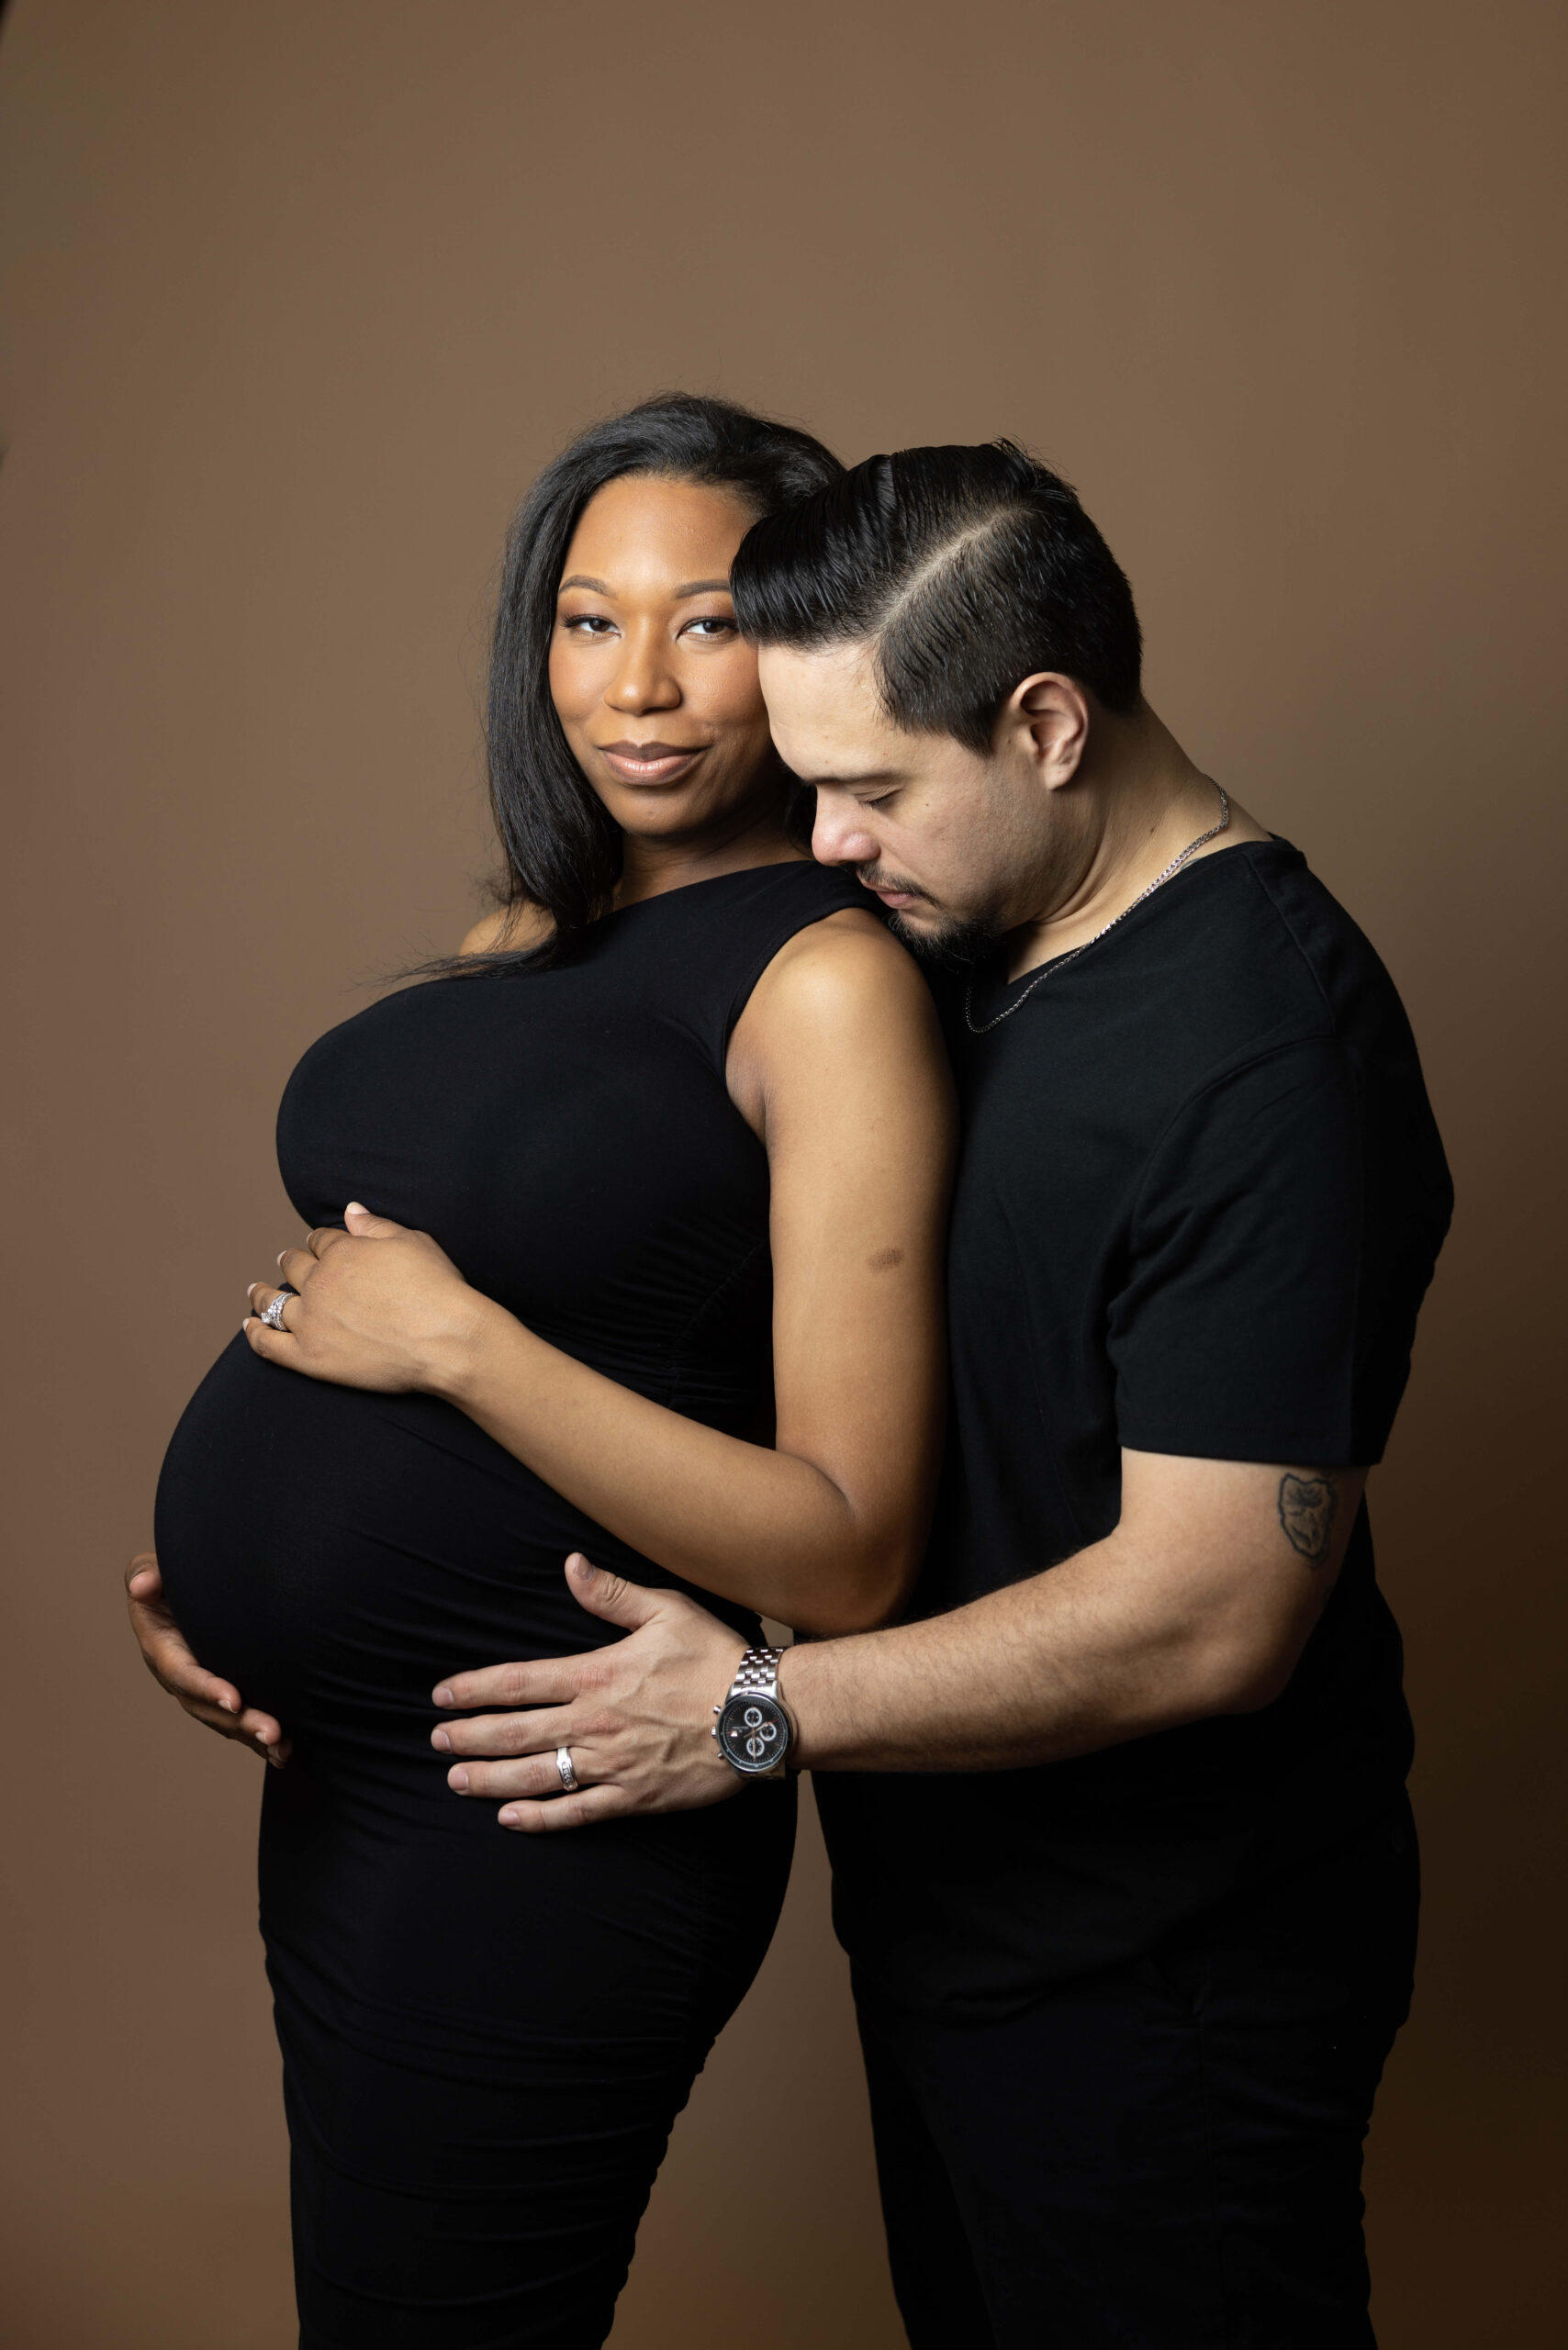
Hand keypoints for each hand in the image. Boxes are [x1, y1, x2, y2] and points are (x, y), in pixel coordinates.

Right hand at [125, 1552, 289, 1764]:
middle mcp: (182, 1677)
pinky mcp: (226, 1694)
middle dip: (239, 1723)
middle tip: (273, 1732)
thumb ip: (147, 1574)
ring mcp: (203, 1690)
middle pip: (209, 1708)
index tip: (234, 1699)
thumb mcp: (153, 1571)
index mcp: (162, 1649)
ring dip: (255, 1738)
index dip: (206, 1688)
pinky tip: (287, 1753)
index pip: (184, 1674)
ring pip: (227, 1722)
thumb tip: (142, 1587)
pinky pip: (242, 1721)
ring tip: (284, 1749)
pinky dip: (262, 1739)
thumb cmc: (172, 1575)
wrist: (193, 1587)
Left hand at [243, 1201, 491, 1393]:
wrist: (445, 1339)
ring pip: (274, 1302)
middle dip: (291, 1261)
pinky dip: (255, 1333)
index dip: (320, 1241)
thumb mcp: (413, 1242)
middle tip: (287, 1262)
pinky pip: (269, 1344)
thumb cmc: (438, 1289)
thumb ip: (376, 1226)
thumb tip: (350, 1210)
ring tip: (255, 1292)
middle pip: (294, 1267)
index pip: (321, 1240)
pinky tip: (248, 1326)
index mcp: (343, 1252)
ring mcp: (311, 1321)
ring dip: (262, 1294)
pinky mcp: (309, 1357)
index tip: (319, 1245)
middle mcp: (320, 1283)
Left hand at [430, 1554, 748, 1830]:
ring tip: (456, 1780)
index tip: (442, 1697)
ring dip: (490, 1779)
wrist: (759, 1713)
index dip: (475, 1690)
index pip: (518, 1682)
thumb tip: (570, 1565)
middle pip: (515, 1732)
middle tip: (437, 1742)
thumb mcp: (665, 1610)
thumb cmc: (715, 1657)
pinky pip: (576, 1812)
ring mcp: (611, 1763)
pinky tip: (511, 1819)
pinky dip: (540, 1818)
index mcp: (596, 1674)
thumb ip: (610, 1593)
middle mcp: (594, 1722)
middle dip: (470, 1737)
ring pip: (536, 1775)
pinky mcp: (633, 1796)